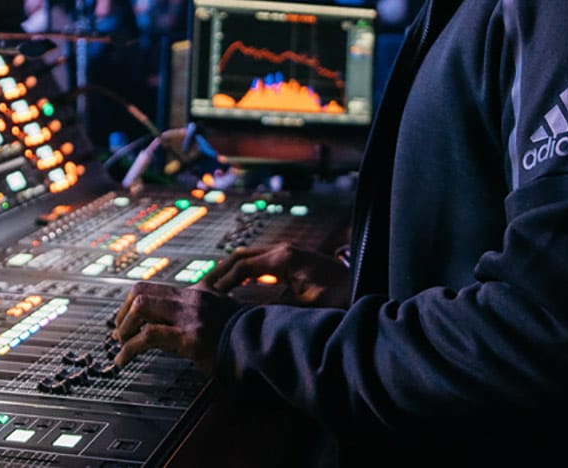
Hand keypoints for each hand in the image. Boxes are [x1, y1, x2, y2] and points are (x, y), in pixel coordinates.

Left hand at [111, 282, 240, 372]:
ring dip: (124, 327)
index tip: (127, 319)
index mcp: (198, 292)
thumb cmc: (248, 334)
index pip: (156, 287)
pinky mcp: (189, 337)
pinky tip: (124, 360)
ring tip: (121, 345)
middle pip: (141, 290)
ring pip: (141, 306)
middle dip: (123, 312)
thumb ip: (203, 312)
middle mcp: (191, 299)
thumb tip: (180, 325)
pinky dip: (129, 348)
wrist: (266, 342)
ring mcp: (190, 316)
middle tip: (119, 332)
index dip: (134, 302)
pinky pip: (148, 336)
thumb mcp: (224, 313)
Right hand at [200, 243, 349, 308]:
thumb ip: (277, 308)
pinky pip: (261, 263)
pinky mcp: (292, 262)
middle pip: (242, 256)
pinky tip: (239, 289)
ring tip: (216, 290)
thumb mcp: (307, 306)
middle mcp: (283, 252)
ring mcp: (288, 254)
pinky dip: (245, 273)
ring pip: (250, 257)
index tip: (209, 297)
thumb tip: (248, 314)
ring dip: (232, 271)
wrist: (363, 285)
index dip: (223, 282)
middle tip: (204, 290)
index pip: (242, 266)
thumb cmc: (341, 295)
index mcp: (284, 259)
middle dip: (222, 272)